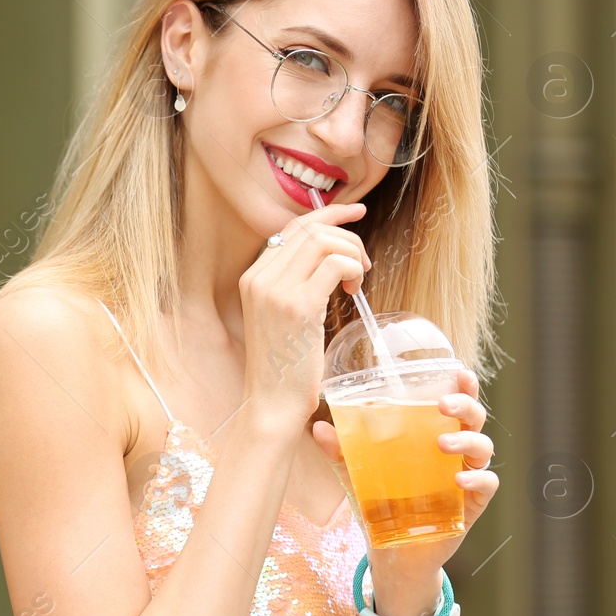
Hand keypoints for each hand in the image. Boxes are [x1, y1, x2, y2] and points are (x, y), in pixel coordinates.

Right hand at [239, 201, 370, 420]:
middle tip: (363, 265)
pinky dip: (354, 269)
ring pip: (324, 240)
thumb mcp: (281, 316)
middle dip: (347, 236)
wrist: (272, 402)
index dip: (328, 214)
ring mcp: (276, 290)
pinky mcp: (298, 306)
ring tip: (358, 280)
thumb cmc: (284, 366)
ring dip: (352, 253)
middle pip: (310, 228)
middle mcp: (259, 278)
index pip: (292, 228)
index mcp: (252, 277)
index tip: (357, 212)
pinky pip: (336, 264)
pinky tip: (354, 289)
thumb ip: (294, 284)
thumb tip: (328, 258)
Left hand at [311, 368, 498, 615]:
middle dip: (465, 406)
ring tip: (443, 445)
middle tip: (443, 405)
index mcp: (431, 434)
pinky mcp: (471, 504)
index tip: (458, 370)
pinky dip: (478, 478)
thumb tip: (320, 427)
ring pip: (484, 448)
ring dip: (467, 441)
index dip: (462, 385)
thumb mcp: (357, 473)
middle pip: (474, 419)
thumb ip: (341, 451)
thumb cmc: (380, 502)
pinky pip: (486, 484)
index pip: (453, 403)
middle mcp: (454, 451)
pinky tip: (460, 479)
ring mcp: (465, 476)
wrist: (392, 551)